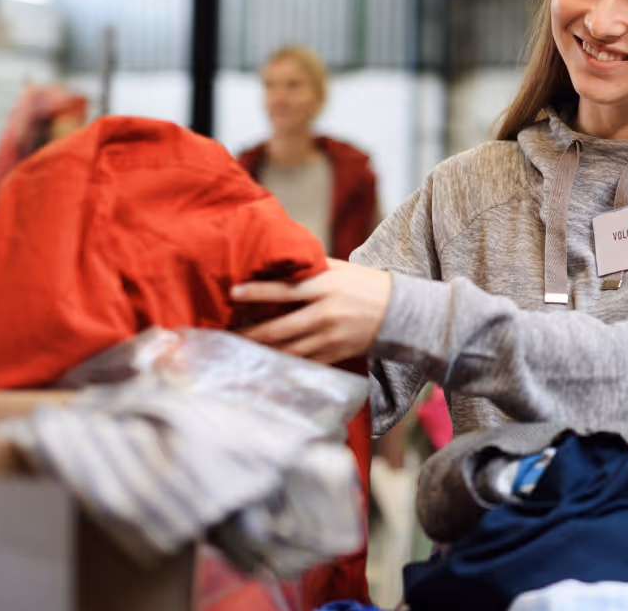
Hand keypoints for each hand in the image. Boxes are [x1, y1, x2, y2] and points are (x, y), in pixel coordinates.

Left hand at [232, 258, 392, 364]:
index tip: (233, 292)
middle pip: (279, 327)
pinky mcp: (335, 355)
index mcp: (327, 287)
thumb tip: (279, 263)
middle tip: (226, 332)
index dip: (257, 292)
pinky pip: (302, 362)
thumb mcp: (342, 269)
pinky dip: (282, 363)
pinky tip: (265, 362)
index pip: (285, 290)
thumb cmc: (367, 285)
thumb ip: (312, 268)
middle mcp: (326, 314)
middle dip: (249, 331)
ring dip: (261, 351)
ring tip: (239, 349)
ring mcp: (330, 338)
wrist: (401, 313)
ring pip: (287, 350)